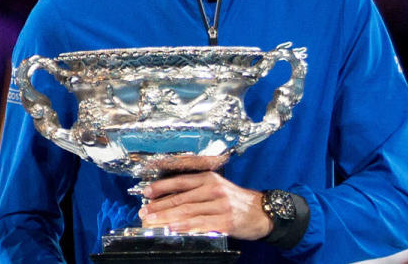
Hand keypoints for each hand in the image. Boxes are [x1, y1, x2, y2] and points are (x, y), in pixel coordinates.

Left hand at [138, 171, 271, 239]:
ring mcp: (220, 205)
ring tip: (152, 221)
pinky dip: (185, 226)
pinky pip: (200, 223)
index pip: (180, 181)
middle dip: (159, 206)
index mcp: (209, 179)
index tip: (146, 193)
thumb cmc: (237, 201)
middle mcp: (213, 189)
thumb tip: (169, 198)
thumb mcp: (217, 188)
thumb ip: (197, 191)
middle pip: (180, 198)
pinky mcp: (225, 221)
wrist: (263, 212)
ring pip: (187, 211)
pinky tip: (173, 228)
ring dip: (166, 217)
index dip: (161, 187)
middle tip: (144, 212)